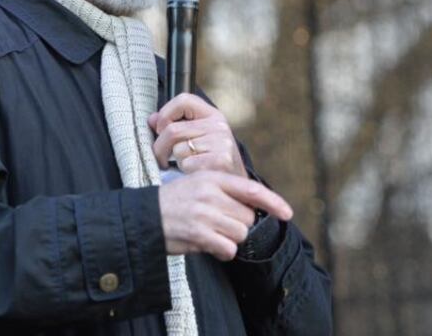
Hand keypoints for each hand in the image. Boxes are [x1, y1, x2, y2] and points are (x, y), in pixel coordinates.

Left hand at [149, 94, 246, 177]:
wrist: (234, 186)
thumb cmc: (210, 160)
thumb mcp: (195, 137)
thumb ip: (173, 125)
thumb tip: (151, 120)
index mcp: (213, 115)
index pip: (184, 100)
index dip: (166, 113)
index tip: (160, 129)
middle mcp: (220, 126)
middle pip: (173, 130)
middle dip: (160, 147)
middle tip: (161, 159)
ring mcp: (222, 143)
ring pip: (178, 149)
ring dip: (177, 161)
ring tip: (189, 165)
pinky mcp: (221, 161)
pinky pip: (187, 163)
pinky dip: (185, 171)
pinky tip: (195, 173)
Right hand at [158, 171, 292, 260]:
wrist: (143, 217)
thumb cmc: (175, 202)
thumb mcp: (198, 185)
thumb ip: (225, 192)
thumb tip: (255, 209)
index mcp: (212, 178)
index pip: (251, 190)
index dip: (273, 202)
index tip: (288, 213)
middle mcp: (210, 194)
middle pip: (248, 218)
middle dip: (239, 226)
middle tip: (219, 224)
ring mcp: (205, 214)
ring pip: (240, 234)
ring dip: (230, 239)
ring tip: (210, 234)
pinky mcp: (199, 234)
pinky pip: (228, 249)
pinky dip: (223, 252)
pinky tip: (208, 245)